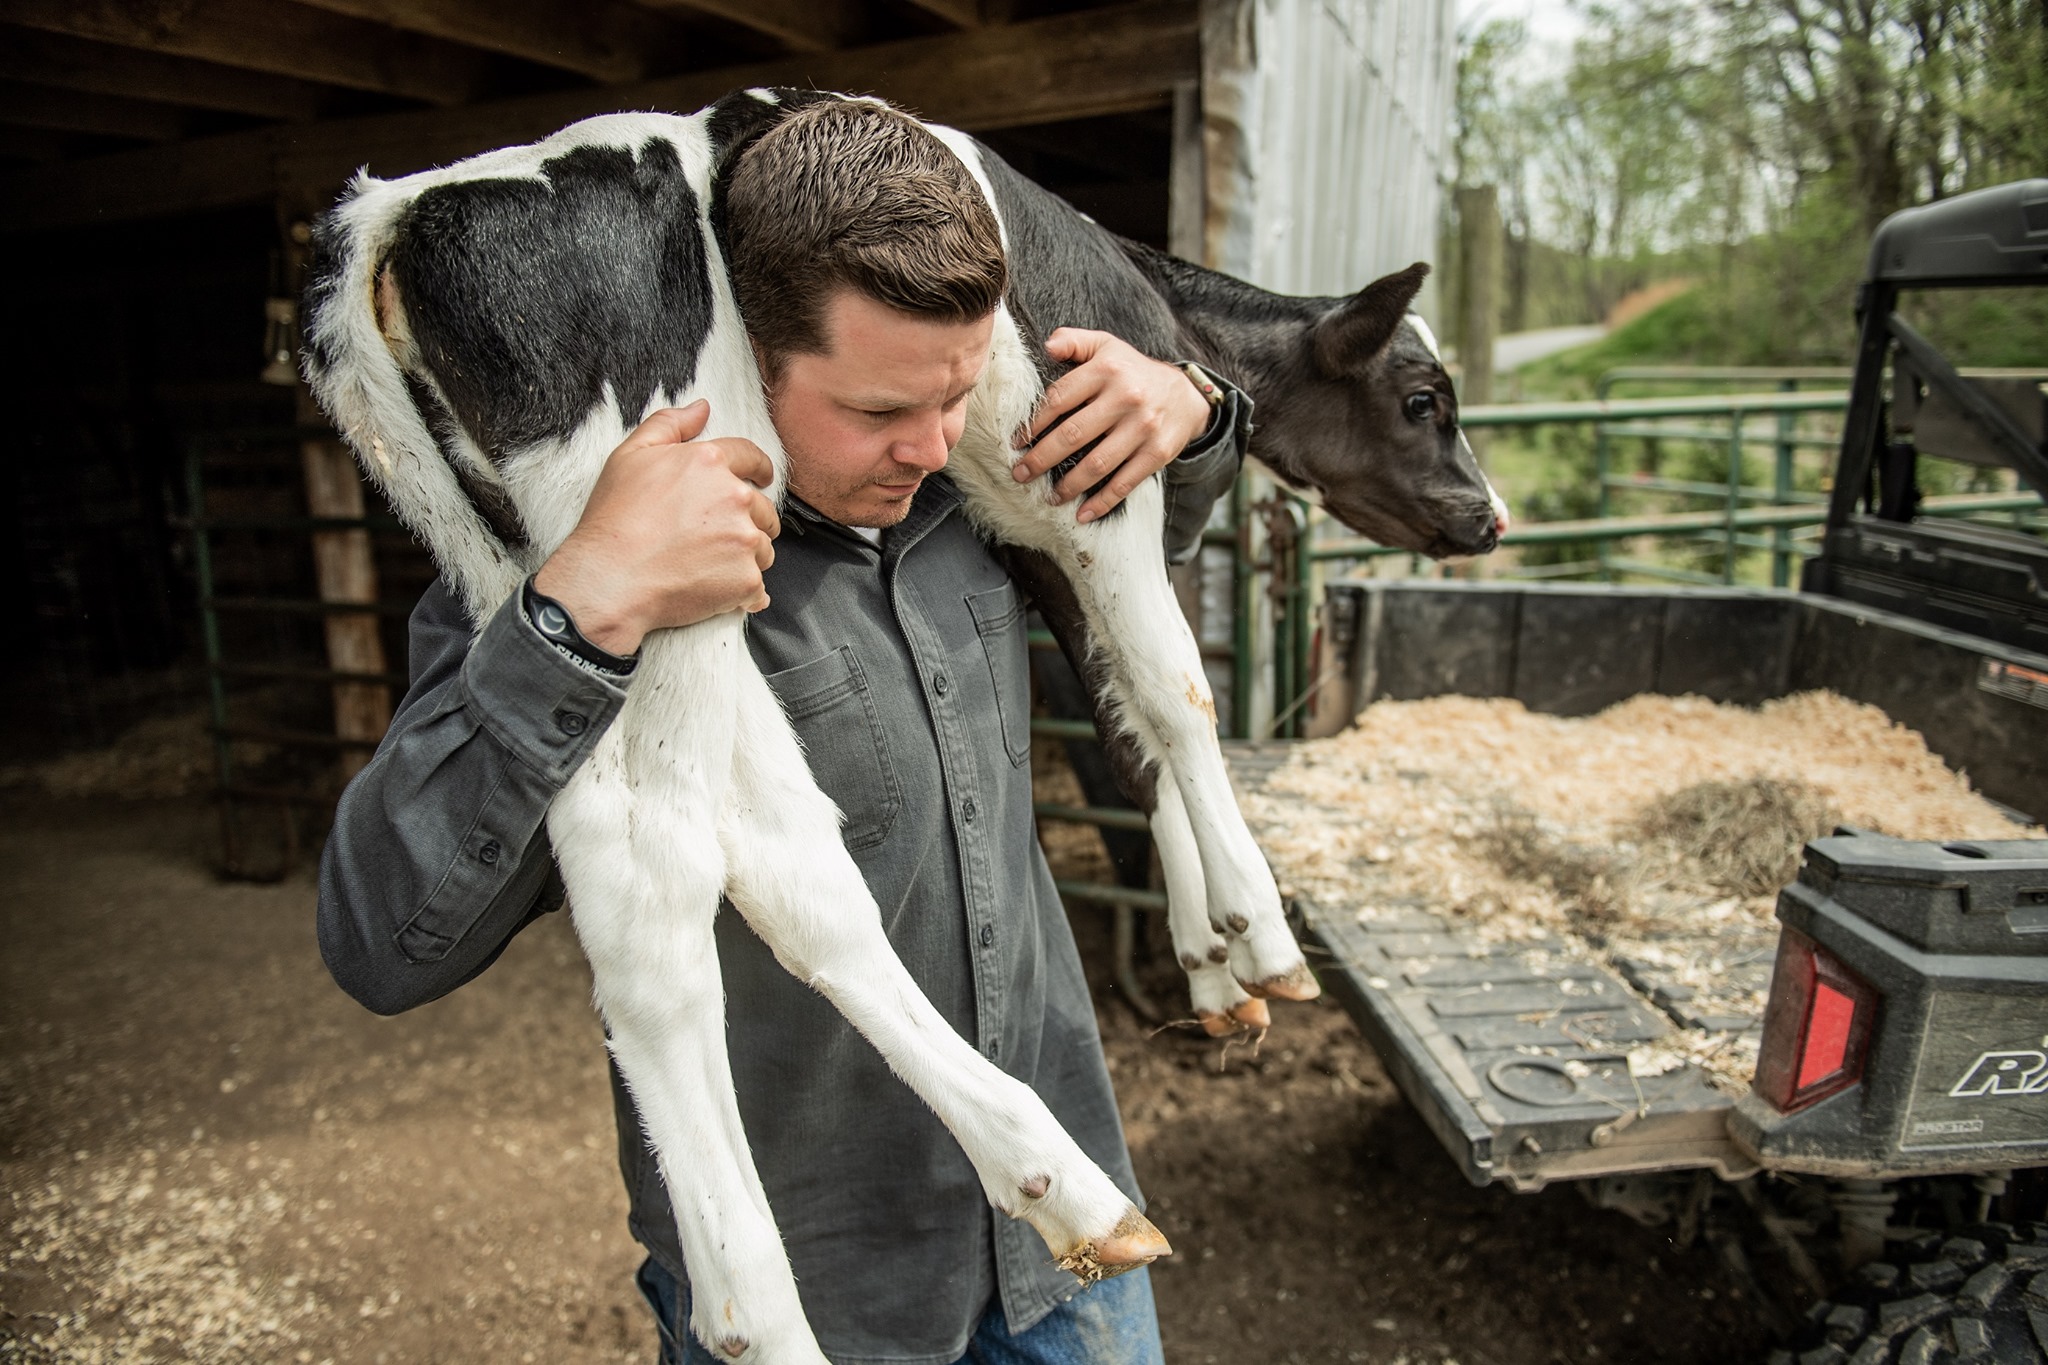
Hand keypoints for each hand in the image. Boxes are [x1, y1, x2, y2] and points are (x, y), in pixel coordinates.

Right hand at [534, 401, 779, 654]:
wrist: (609, 581)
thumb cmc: (614, 521)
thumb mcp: (630, 457)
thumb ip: (669, 425)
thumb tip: (702, 408)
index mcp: (710, 463)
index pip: (752, 458)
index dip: (758, 469)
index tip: (762, 478)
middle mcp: (735, 498)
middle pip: (762, 509)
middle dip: (746, 521)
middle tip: (713, 537)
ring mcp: (744, 541)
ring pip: (762, 549)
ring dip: (744, 557)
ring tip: (705, 566)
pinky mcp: (746, 580)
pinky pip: (757, 589)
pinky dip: (742, 593)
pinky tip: (713, 592)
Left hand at [1010, 329, 1213, 522]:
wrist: (1186, 395)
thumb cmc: (1133, 372)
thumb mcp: (1106, 346)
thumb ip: (1074, 341)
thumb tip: (1047, 345)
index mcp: (1107, 370)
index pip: (1060, 398)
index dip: (1034, 423)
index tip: (1016, 442)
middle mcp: (1126, 398)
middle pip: (1074, 434)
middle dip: (1041, 459)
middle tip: (1020, 474)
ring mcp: (1143, 428)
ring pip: (1097, 464)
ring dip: (1068, 486)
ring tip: (1048, 497)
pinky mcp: (1157, 453)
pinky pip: (1125, 482)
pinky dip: (1102, 502)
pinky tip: (1082, 514)